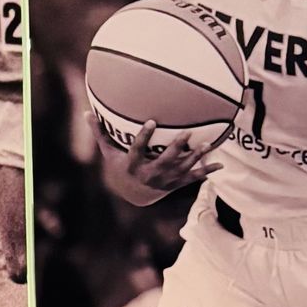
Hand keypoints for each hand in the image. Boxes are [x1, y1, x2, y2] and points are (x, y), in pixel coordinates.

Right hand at [97, 115, 225, 197]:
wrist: (134, 195)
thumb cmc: (121, 167)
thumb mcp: (109, 153)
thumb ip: (100, 133)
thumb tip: (87, 111)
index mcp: (133, 165)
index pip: (138, 150)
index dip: (144, 137)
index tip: (151, 121)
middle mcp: (150, 174)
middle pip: (164, 161)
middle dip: (175, 148)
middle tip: (186, 132)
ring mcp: (164, 181)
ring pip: (181, 169)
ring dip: (194, 157)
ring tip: (207, 144)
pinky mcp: (175, 184)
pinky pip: (192, 178)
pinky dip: (206, 171)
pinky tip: (220, 164)